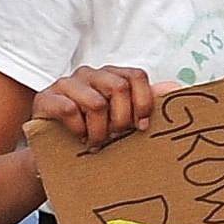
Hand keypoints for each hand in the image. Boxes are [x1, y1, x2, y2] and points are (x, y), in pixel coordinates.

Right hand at [31, 66, 181, 149]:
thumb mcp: (121, 119)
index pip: (136, 76)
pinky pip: (69, 110)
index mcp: (111, 75)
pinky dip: (78, 130)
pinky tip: (78, 139)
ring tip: (96, 144)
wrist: (52, 150)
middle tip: (114, 138)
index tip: (140, 128)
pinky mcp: (46, 98)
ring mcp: (66, 83)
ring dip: (99, 132)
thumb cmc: (92, 132)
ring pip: (95, 102)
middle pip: (118, 87)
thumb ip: (146, 101)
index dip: (143, 103)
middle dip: (121, 120)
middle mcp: (89, 73)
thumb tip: (176, 87)